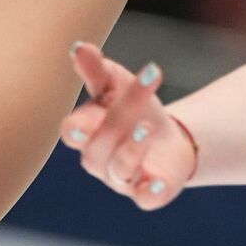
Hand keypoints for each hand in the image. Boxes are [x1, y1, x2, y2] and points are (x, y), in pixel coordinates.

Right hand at [60, 42, 192, 210]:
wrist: (169, 141)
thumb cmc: (134, 110)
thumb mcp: (118, 86)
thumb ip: (98, 70)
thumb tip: (79, 47)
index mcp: (86, 132)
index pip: (76, 128)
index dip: (78, 126)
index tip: (85, 119)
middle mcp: (98, 159)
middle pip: (101, 144)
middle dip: (119, 121)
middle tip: (139, 100)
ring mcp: (122, 179)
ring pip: (120, 169)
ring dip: (132, 150)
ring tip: (147, 128)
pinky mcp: (147, 193)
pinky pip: (144, 198)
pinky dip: (150, 192)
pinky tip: (158, 182)